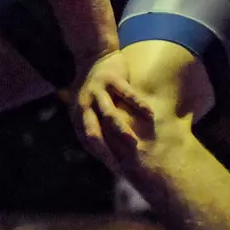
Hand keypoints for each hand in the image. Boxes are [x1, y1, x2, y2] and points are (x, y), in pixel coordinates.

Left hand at [72, 50, 152, 168]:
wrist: (94, 56)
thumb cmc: (98, 92)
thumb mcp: (91, 111)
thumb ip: (98, 130)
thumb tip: (112, 158)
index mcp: (79, 116)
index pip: (89, 143)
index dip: (103, 157)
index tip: (119, 173)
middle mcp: (85, 105)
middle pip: (94, 132)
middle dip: (107, 150)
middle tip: (124, 166)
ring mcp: (97, 91)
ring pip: (109, 113)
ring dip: (121, 129)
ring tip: (134, 143)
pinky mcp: (111, 78)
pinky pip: (126, 93)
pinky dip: (138, 104)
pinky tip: (151, 115)